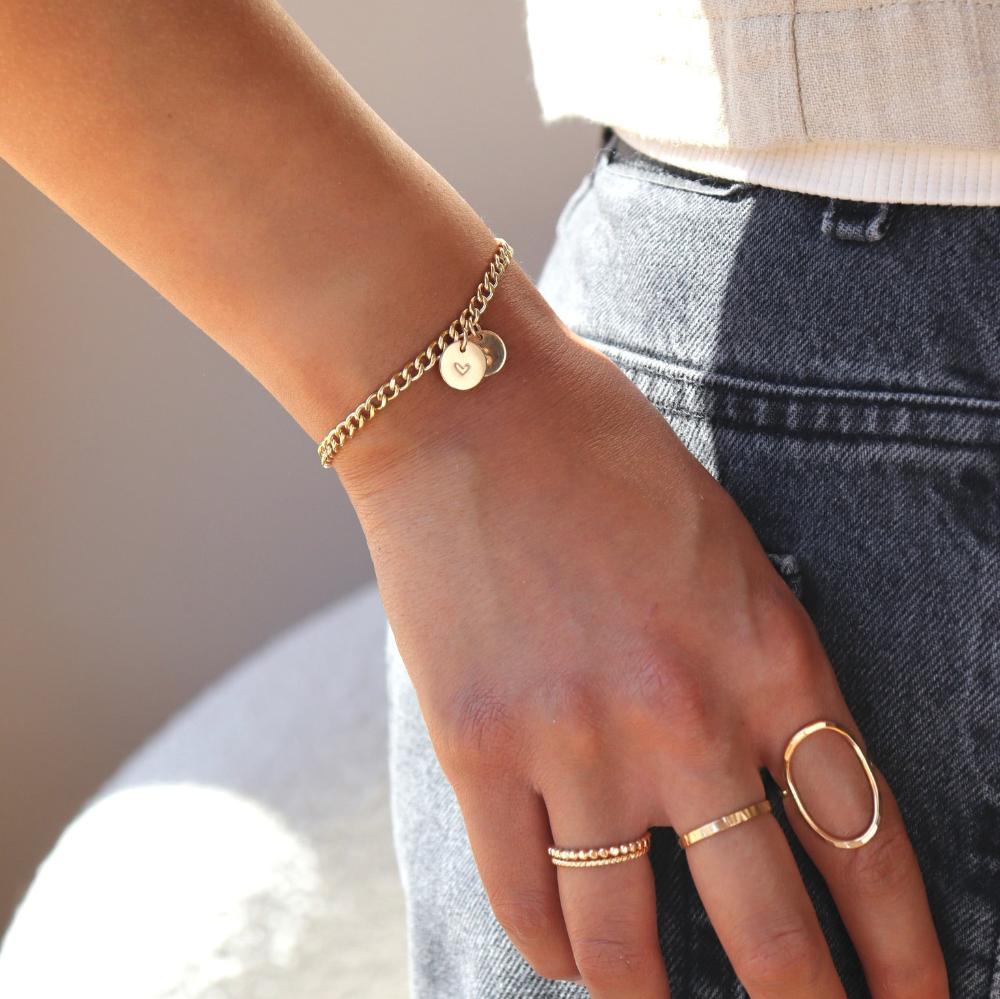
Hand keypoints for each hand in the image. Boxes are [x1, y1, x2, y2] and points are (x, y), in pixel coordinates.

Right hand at [341, 281, 947, 998]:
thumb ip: (753, 666)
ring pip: (629, 942)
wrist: (470, 410)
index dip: (900, 950)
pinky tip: (569, 956)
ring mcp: (573, 742)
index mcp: (768, 654)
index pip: (865, 843)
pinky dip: (552, 948)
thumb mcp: (727, 549)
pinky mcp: (478, 748)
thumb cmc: (604, 456)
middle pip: (767, 925)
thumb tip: (764, 776)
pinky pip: (524, 898)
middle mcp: (683, 719)